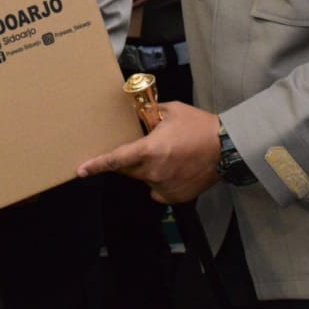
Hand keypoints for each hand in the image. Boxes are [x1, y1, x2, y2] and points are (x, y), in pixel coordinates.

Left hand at [76, 102, 220, 203]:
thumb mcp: (171, 110)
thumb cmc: (199, 126)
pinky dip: (161, 181)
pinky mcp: (175, 197)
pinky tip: (176, 169)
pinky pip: (158, 190)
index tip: (81, 171)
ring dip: (149, 169)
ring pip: (144, 179)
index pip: (116, 160)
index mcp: (150, 150)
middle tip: (150, 147)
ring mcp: (164, 187)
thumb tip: (137, 112)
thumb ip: (149, 112)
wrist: (227, 148)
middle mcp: (154, 172)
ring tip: (171, 156)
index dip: (96, 165)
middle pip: (128, 170)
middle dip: (131, 160)